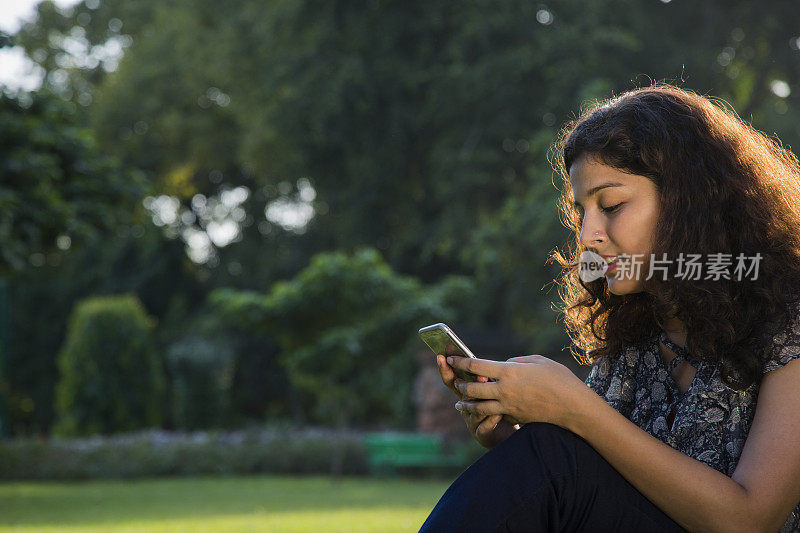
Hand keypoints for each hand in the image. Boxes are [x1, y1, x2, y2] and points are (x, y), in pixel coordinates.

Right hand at [438, 354, 514, 447]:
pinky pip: (483, 427)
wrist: (506, 435)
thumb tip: (483, 368)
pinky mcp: (481, 435)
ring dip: (481, 401)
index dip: (445, 369)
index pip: (451, 380)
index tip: (441, 356)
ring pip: (472, 410)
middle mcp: (465, 408)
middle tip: (480, 375)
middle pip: (461, 394)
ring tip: (492, 393)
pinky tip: (498, 415)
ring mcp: (471, 422)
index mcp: (466, 395)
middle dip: (468, 383)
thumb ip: (486, 380)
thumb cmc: (499, 408)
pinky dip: (490, 420)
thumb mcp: (491, 391)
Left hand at [448, 354, 589, 431]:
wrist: (572, 407)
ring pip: (479, 407)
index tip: (451, 358)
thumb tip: (502, 365)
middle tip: (455, 381)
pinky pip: (496, 415)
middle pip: (472, 389)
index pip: (476, 366)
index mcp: (509, 372)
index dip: (460, 362)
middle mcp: (504, 390)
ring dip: (467, 404)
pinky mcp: (514, 418)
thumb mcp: (537, 361)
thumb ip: (516, 361)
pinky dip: (487, 413)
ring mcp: (508, 407)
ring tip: (460, 403)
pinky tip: (483, 411)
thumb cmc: (558, 378)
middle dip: (460, 385)